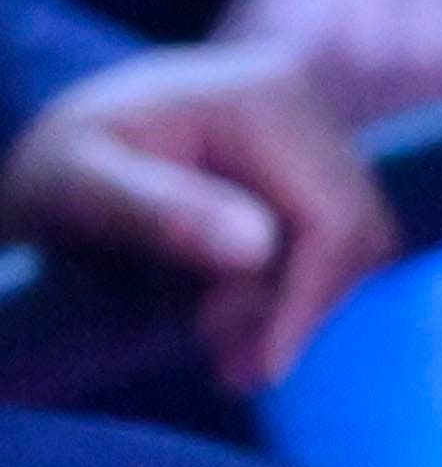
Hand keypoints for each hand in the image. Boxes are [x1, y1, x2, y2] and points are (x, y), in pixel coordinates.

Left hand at [3, 40, 398, 389]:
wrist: (64, 147)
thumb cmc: (58, 167)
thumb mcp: (73, 185)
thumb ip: (153, 211)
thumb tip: (256, 250)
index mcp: (262, 97)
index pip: (333, 215)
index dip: (307, 299)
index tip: (260, 369)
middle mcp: (308, 102)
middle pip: (358, 230)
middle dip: (300, 308)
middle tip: (229, 363)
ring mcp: (320, 129)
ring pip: (356, 243)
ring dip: (299, 305)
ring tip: (223, 344)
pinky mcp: (316, 164)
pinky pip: (337, 242)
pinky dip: (296, 289)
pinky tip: (236, 312)